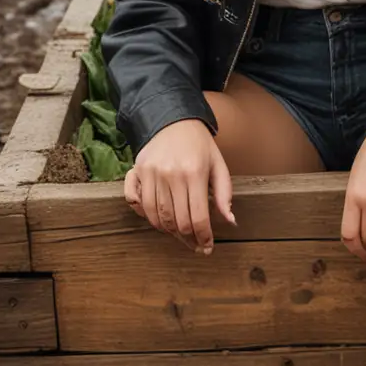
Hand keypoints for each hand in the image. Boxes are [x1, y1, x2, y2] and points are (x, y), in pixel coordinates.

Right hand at [124, 119, 234, 253]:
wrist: (173, 119)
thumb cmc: (199, 145)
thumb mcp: (218, 165)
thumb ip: (224, 194)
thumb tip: (230, 221)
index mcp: (194, 173)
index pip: (198, 217)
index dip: (204, 237)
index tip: (207, 246)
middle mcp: (171, 174)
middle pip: (177, 221)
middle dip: (188, 238)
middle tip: (194, 244)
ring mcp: (151, 173)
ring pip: (156, 216)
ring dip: (168, 231)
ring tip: (179, 233)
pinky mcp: (137, 171)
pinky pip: (136, 202)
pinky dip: (145, 215)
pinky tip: (157, 218)